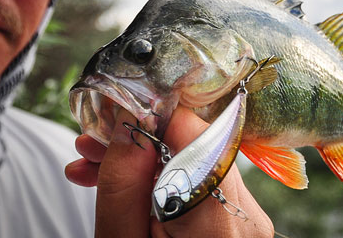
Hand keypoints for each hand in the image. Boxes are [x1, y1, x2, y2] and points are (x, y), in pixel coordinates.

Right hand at [65, 106, 272, 237]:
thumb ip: (125, 185)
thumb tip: (130, 125)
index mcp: (217, 225)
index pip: (198, 136)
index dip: (154, 117)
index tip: (116, 121)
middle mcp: (247, 217)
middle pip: (197, 148)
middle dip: (142, 140)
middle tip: (93, 146)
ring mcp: (249, 219)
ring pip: (197, 163)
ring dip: (150, 159)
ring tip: (98, 165)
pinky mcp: (240, 221)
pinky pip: (204, 184)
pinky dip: (168, 179)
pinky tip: (131, 183)